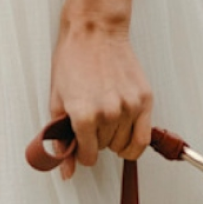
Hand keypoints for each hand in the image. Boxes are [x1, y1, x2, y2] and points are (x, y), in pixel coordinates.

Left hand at [42, 20, 153, 176]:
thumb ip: (61, 138)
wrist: (94, 34)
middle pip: (106, 148)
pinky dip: (135, 143)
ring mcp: (130, 107)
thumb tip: (66, 169)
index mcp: (83, 116)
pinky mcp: (145, 100)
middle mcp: (109, 114)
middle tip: (91, 124)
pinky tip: (126, 136)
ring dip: (115, 140)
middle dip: (96, 141)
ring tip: (105, 122)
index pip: (87, 155)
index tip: (82, 149)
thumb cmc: (72, 62)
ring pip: (125, 145)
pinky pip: (144, 137)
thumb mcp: (56, 100)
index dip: (82, 155)